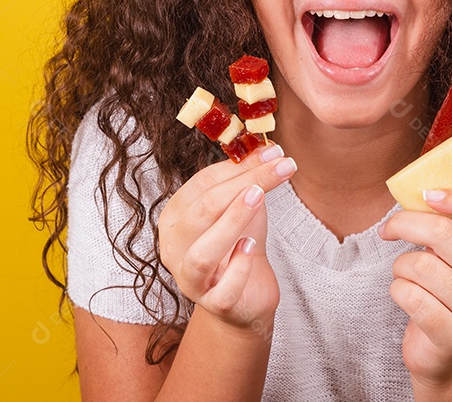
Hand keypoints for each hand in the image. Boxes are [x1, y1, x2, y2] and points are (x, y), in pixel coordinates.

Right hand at [157, 143, 296, 333]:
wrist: (246, 293)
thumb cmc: (239, 243)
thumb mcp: (243, 206)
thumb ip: (249, 178)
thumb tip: (269, 147)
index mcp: (175, 217)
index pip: (202, 184)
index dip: (238, 166)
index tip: (275, 152)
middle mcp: (174, 248)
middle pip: (202, 211)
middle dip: (241, 184)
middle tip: (277, 167)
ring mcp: (190, 279)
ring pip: (202, 254)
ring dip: (231, 222)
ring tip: (259, 197)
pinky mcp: (214, 304)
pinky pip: (224, 290)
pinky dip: (239, 268)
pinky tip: (252, 248)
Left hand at [377, 186, 451, 386]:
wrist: (447, 356)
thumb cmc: (446, 293)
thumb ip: (450, 224)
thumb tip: (421, 187)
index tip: (429, 195)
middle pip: (444, 232)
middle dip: (405, 224)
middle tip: (388, 228)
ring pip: (420, 265)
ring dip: (400, 266)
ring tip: (407, 276)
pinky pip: (409, 295)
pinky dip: (397, 290)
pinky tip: (406, 296)